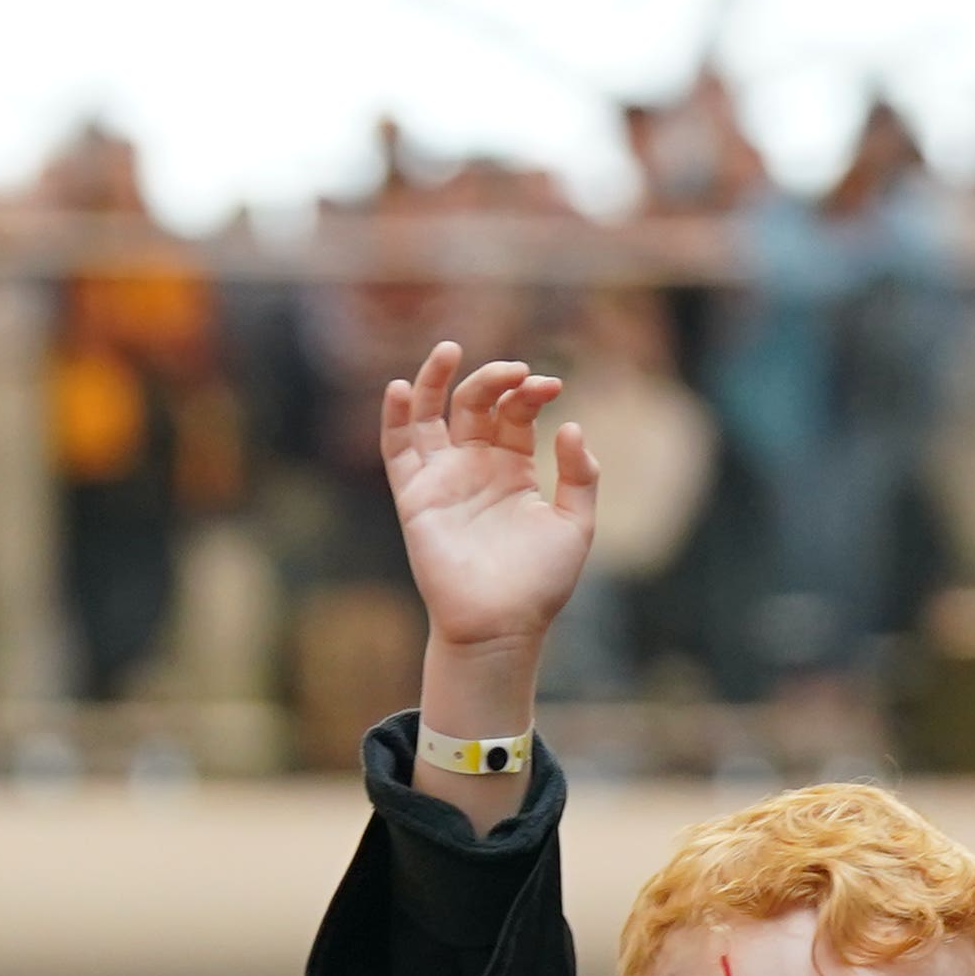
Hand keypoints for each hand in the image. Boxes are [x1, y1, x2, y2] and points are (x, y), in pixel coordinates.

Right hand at [380, 346, 594, 667]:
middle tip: (518, 371)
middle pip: (476, 404)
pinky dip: (394, 417)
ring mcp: (443, 478)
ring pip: (429, 414)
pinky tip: (400, 388)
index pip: (516, 413)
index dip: (530, 393)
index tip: (550, 386)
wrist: (502, 625)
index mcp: (515, 468)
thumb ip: (580, 475)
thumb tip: (571, 425)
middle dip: (495, 380)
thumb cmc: (541, 583)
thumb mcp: (576, 524)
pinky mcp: (415, 495)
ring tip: (450, 350)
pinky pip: (397, 450)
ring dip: (435, 379)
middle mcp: (476, 466)